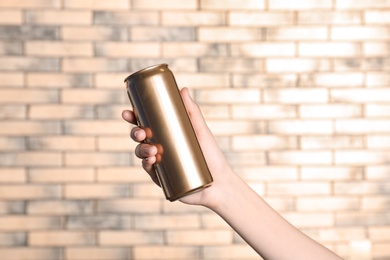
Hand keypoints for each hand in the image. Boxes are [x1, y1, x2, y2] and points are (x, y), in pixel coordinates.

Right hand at [122, 88, 233, 206]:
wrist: (219, 184)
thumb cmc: (212, 156)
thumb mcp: (201, 131)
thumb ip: (192, 111)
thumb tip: (183, 89)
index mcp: (167, 134)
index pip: (146, 123)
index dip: (134, 118)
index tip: (128, 113)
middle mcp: (161, 147)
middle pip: (140, 137)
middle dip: (135, 132)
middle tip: (141, 132)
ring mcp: (160, 163)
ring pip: (141, 153)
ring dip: (141, 149)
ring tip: (152, 150)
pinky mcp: (162, 178)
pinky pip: (149, 170)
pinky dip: (146, 164)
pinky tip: (150, 161)